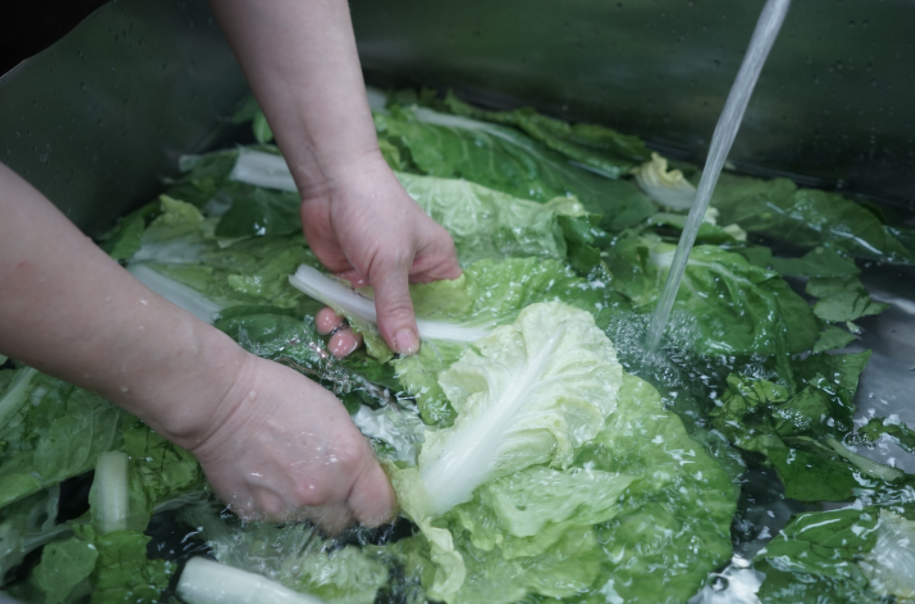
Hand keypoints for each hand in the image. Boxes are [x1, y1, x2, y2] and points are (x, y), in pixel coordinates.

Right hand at [187, 353, 394, 530]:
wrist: (221, 402)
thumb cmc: (281, 393)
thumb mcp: (335, 413)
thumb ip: (352, 451)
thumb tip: (358, 475)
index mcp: (350, 463)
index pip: (380, 510)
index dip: (376, 502)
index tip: (367, 494)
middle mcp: (323, 493)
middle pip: (344, 521)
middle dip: (339, 504)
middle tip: (323, 477)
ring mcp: (287, 509)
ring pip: (309, 519)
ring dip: (306, 503)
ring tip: (287, 469)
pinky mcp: (256, 515)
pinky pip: (277, 516)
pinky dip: (276, 501)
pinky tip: (265, 474)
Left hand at [301, 152, 460, 354]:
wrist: (330, 180)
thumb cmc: (375, 211)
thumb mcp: (390, 262)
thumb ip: (396, 307)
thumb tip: (409, 349)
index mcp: (436, 266)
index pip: (441, 311)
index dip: (428, 336)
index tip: (410, 362)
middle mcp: (411, 275)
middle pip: (402, 320)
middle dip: (380, 339)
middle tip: (359, 352)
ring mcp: (379, 277)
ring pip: (370, 317)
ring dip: (353, 331)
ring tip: (335, 342)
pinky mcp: (351, 276)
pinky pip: (347, 306)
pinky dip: (336, 316)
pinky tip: (325, 321)